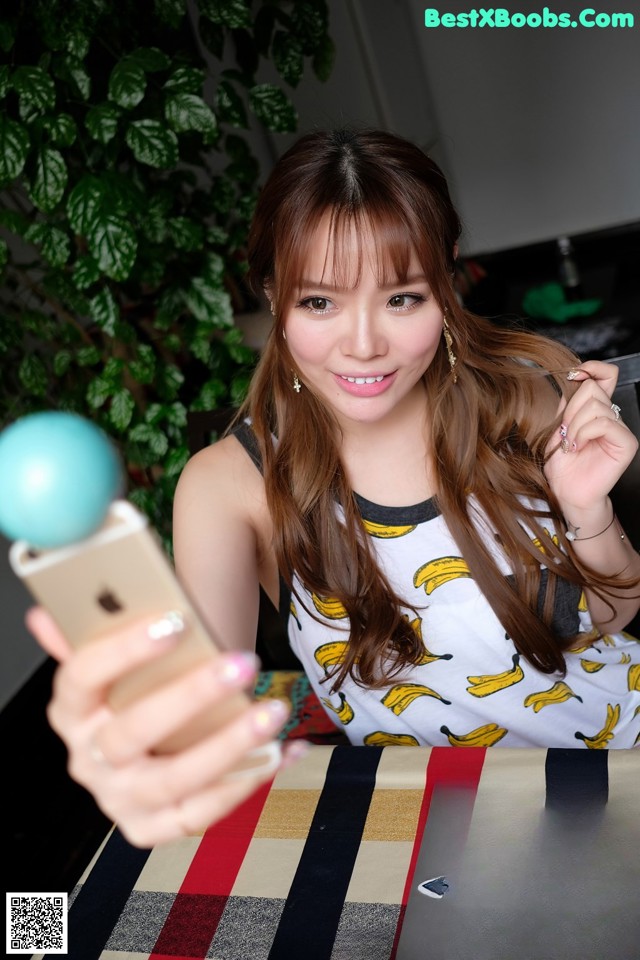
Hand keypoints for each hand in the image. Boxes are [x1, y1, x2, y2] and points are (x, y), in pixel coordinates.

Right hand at [27, 607, 294, 846]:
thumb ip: (92, 631)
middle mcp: (87, 759)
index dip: (126, 649)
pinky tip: (286, 750)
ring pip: (172, 780)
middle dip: (193, 696)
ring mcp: (118, 799)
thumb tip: (49, 612)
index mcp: (69, 709)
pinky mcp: (150, 827)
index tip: (177, 620)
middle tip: (245, 662)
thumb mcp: (113, 658)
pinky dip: (248, 782)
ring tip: (274, 711)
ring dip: (229, 746)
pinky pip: (201, 814)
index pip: (83, 676)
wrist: (141, 744)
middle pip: (133, 732)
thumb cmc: (134, 689)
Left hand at [544, 360, 637, 513]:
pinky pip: (605, 423)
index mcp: (596, 410)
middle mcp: (612, 416)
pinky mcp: (626, 443)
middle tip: (564, 432)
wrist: (567, 491)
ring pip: (596, 406)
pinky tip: (577, 447)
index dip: (591, 368)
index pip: (605, 375)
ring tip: (570, 444)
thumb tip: (570, 379)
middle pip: (593, 388)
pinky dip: (584, 433)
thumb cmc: (562, 464)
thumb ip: (565, 405)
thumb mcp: (557, 428)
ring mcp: (620, 429)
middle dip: (571, 409)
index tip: (573, 374)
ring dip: (574, 425)